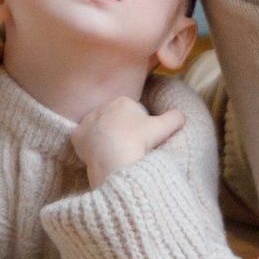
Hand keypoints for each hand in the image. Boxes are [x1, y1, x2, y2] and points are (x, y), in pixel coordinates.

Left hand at [70, 97, 185, 188]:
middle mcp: (103, 107)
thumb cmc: (139, 140)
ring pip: (97, 129)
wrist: (115, 157)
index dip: (137, 127)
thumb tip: (181, 115)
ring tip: (113, 153)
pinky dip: (88, 147)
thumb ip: (175, 118)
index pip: (131, 113)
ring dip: (103, 138)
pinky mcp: (77, 136)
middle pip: (113, 120)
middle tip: (127, 147)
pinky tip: (98, 155)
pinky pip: (82, 140)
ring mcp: (88, 121)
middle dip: (119, 130)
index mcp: (123, 101)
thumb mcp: (163, 127)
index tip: (139, 139)